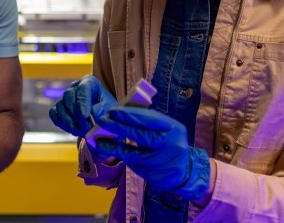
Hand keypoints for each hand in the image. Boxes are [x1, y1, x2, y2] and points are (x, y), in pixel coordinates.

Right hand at [48, 75, 116, 136]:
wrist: (100, 116)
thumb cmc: (106, 109)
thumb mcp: (109, 108)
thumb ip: (102, 109)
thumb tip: (93, 114)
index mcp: (89, 82)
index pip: (83, 89)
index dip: (82, 103)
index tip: (85, 117)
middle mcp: (75, 87)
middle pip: (68, 96)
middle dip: (75, 113)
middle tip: (83, 127)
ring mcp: (65, 97)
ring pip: (60, 106)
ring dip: (68, 120)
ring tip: (79, 131)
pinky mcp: (58, 108)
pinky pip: (54, 114)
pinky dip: (61, 123)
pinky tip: (72, 130)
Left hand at [95, 106, 210, 199]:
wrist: (184, 171)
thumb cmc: (170, 143)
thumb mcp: (167, 129)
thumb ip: (150, 121)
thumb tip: (124, 111)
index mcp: (173, 128)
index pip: (150, 119)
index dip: (130, 114)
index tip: (114, 110)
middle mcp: (168, 145)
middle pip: (141, 135)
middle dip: (119, 127)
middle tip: (103, 120)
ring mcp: (160, 160)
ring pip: (134, 152)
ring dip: (114, 144)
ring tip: (99, 137)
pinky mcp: (152, 172)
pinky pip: (132, 161)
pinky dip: (118, 154)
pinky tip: (106, 148)